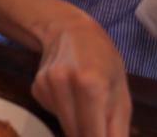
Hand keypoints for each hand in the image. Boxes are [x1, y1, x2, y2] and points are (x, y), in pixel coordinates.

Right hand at [32, 13, 131, 136]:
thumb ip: (117, 129)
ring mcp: (46, 85)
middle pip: (75, 134)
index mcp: (91, 85)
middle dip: (89, 136)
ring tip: (86, 105)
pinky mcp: (35, 88)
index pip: (93, 136)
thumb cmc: (104, 61)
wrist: (70, 30)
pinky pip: (53, 114)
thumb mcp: (121, 93)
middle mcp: (64, 84)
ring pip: (64, 126)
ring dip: (77, 126)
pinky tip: (70, 95)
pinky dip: (64, 113)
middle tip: (98, 127)